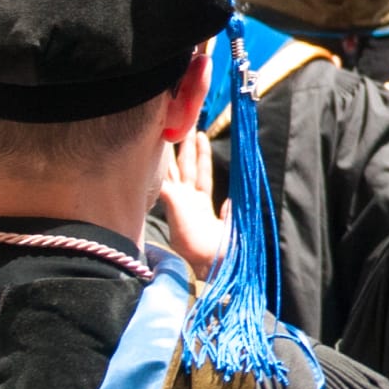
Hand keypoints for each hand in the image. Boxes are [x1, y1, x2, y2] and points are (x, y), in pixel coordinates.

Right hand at [157, 131, 228, 274]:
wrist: (209, 263)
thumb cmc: (221, 250)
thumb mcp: (230, 226)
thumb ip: (229, 211)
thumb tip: (231, 200)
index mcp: (201, 203)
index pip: (202, 173)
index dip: (202, 154)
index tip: (201, 137)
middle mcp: (188, 200)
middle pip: (186, 167)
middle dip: (185, 146)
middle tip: (184, 125)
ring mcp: (179, 202)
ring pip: (175, 171)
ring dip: (174, 152)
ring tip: (171, 131)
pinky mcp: (173, 205)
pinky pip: (165, 183)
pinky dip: (160, 171)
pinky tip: (158, 156)